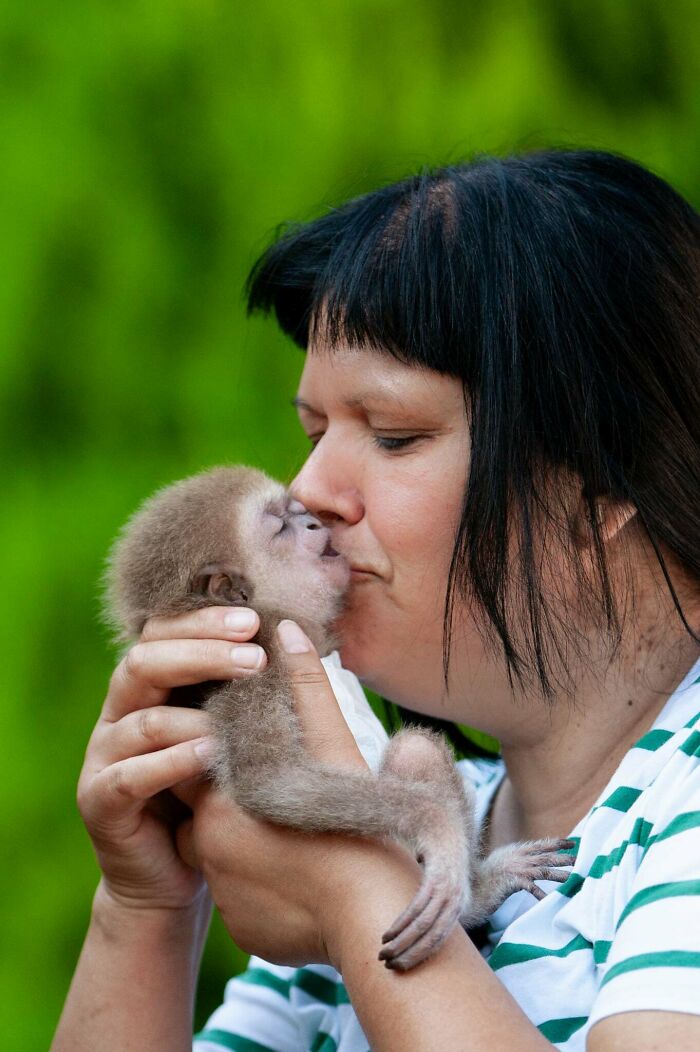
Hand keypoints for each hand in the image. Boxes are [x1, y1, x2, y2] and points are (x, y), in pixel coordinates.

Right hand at [77, 606, 267, 911]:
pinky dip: (171, 762)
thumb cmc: (208, 795)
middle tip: (254, 656)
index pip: (162, 634)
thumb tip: (290, 638)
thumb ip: (239, 692)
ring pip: (140, 718)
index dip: (204, 622)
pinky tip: (209, 753)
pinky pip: (131, 775)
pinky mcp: (100, 801)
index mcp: (148, 688)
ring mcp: (104, 757)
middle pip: (145, 662)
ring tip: (242, 705)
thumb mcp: (228, 736)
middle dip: (202, 652)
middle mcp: (119, 713)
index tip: (255, 620)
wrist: (171, 875)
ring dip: (192, 710)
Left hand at [176, 621, 421, 968]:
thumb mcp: (335, 748)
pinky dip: (267, 887)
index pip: (203, 758)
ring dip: (253, 845)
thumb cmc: (360, 827)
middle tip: (288, 797)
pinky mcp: (244, 929)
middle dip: (241, 801)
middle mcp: (209, 847)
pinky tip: (305, 879)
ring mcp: (225, 894)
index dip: (234, 751)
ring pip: (226, 856)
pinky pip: (245, 898)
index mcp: (223, 797)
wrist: (378, 921)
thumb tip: (286, 628)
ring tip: (302, 839)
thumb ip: (306, 688)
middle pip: (210, 808)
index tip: (269, 751)